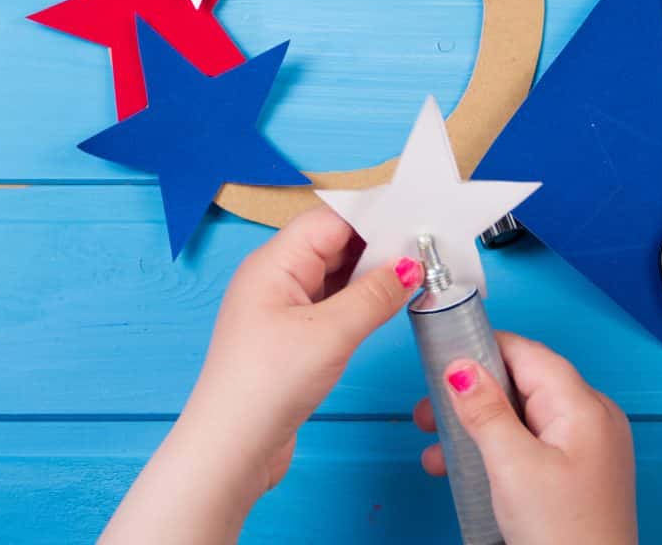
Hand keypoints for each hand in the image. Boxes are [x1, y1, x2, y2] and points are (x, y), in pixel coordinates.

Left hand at [100, 207, 421, 543]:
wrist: (232, 447)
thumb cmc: (266, 385)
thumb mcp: (329, 334)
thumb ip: (373, 296)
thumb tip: (408, 266)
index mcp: (273, 263)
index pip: (329, 220)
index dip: (373, 214)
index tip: (416, 214)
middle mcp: (275, 277)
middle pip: (333, 242)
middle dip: (378, 242)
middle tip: (429, 247)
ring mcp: (282, 307)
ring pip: (335, 274)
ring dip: (372, 273)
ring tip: (419, 272)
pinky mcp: (293, 336)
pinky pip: (332, 303)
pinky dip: (361, 300)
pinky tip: (390, 303)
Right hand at [414, 332, 637, 544]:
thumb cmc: (562, 535)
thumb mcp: (511, 466)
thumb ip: (485, 410)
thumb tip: (461, 365)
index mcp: (583, 407)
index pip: (526, 353)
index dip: (482, 349)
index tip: (440, 358)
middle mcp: (591, 420)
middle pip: (522, 384)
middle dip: (472, 396)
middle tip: (429, 414)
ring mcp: (587, 449)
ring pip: (522, 418)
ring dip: (477, 428)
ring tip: (438, 452)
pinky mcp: (578, 474)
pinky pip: (531, 445)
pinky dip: (497, 451)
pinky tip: (465, 471)